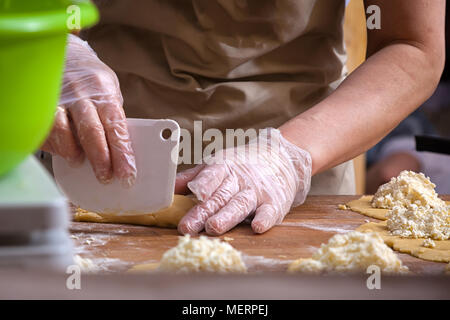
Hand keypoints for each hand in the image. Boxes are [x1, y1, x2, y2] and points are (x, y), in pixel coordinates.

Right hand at [41, 35, 135, 186]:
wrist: (67, 55)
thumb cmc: (93, 81)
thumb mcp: (111, 93)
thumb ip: (113, 119)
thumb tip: (121, 152)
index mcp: (105, 92)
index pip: (117, 127)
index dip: (122, 154)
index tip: (127, 173)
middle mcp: (82, 93)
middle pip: (92, 132)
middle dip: (101, 160)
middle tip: (106, 177)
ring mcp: (59, 97)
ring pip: (64, 131)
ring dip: (73, 152)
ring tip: (79, 161)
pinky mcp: (41, 102)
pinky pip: (46, 129)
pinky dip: (55, 145)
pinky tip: (62, 150)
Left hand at [176, 128, 311, 234]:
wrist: (282, 159)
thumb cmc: (242, 165)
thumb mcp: (218, 165)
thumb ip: (194, 177)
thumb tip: (167, 187)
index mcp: (224, 167)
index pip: (211, 174)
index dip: (202, 184)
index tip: (193, 193)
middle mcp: (239, 179)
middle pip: (220, 196)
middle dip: (203, 212)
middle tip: (188, 226)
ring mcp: (257, 191)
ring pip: (240, 204)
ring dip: (227, 216)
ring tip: (214, 227)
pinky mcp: (274, 203)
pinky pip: (269, 211)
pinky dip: (264, 219)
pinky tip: (257, 227)